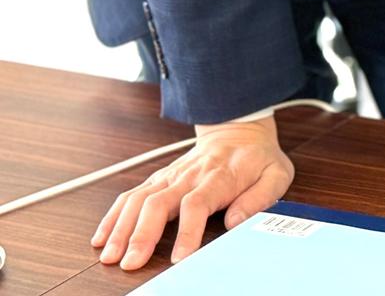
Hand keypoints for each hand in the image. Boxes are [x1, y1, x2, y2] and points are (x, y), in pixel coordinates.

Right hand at [93, 115, 291, 269]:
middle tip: (130, 262)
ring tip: (109, 256)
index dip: (187, 231)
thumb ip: (260, 198)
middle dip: (141, 234)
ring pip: (138, 199)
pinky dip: (113, 216)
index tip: (180, 257)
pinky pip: (130, 195)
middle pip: (158, 203)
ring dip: (121, 228)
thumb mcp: (276, 174)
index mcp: (220, 176)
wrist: (239, 129)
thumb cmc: (258, 158)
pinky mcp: (158, 178)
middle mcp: (189, 175)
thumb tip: (236, 221)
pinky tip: (101, 238)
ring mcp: (170, 176)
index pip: (197, 203)